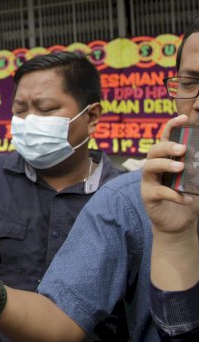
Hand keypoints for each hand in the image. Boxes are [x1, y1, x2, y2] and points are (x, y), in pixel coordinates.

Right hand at [141, 114, 198, 234]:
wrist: (179, 223)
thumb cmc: (187, 197)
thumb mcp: (196, 179)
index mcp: (165, 159)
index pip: (164, 138)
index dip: (171, 127)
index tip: (183, 118)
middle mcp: (154, 167)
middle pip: (153, 151)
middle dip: (166, 147)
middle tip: (182, 148)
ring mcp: (149, 181)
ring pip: (149, 167)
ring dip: (165, 165)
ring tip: (180, 168)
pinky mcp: (148, 197)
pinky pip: (158, 192)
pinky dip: (174, 195)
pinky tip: (187, 198)